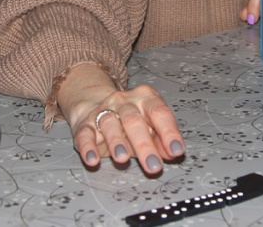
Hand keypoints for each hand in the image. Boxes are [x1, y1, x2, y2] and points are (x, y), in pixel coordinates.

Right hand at [58, 63, 184, 174]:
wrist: (95, 106)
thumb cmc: (130, 122)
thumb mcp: (150, 127)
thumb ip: (162, 140)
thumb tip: (174, 153)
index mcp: (145, 98)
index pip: (160, 112)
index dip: (169, 132)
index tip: (177, 150)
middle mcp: (124, 101)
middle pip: (134, 120)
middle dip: (144, 144)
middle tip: (153, 166)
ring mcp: (103, 111)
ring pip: (109, 124)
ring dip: (116, 141)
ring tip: (123, 159)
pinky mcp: (85, 125)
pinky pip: (85, 134)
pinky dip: (88, 147)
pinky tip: (93, 160)